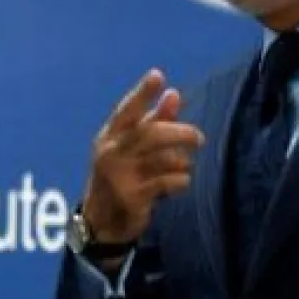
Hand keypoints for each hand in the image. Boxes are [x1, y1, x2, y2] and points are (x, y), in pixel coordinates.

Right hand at [81, 69, 204, 243]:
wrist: (100, 222)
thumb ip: (152, 122)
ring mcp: (120, 175)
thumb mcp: (129, 148)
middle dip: (180, 132)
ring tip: (186, 165)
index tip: (158, 76)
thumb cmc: (119, 177)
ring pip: (162, 158)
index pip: (126, 110)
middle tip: (198, 138)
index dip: (142, 93)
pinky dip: (180, 180)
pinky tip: (181, 182)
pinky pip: (166, 182)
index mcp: (109, 136)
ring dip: (182, 160)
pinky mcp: (132, 197)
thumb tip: (174, 95)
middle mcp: (111, 153)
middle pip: (151, 133)